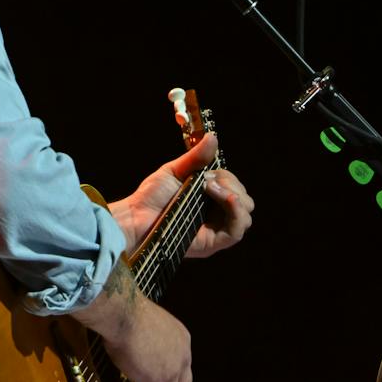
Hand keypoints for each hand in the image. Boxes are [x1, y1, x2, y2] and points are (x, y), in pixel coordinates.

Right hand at [71, 263, 191, 381]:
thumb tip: (139, 347)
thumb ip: (152, 339)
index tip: (152, 381)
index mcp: (183, 341)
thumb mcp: (150, 325)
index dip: (170, 379)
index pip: (183, 369)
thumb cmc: (130, 313)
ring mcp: (171, 373)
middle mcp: (183, 358)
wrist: (124, 314)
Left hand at [109, 132, 254, 257]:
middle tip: (208, 182)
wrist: (136, 217)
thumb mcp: (175, 171)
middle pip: (246, 202)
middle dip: (233, 186)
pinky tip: (227, 199)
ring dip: (235, 197)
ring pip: (245, 217)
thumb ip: (196, 157)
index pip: (236, 189)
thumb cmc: (150, 197)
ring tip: (211, 190)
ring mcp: (215, 231)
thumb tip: (213, 137)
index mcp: (210, 201)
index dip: (229, 178)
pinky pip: (236, 232)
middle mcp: (216, 217)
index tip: (208, 173)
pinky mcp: (211, 244)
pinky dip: (236, 213)